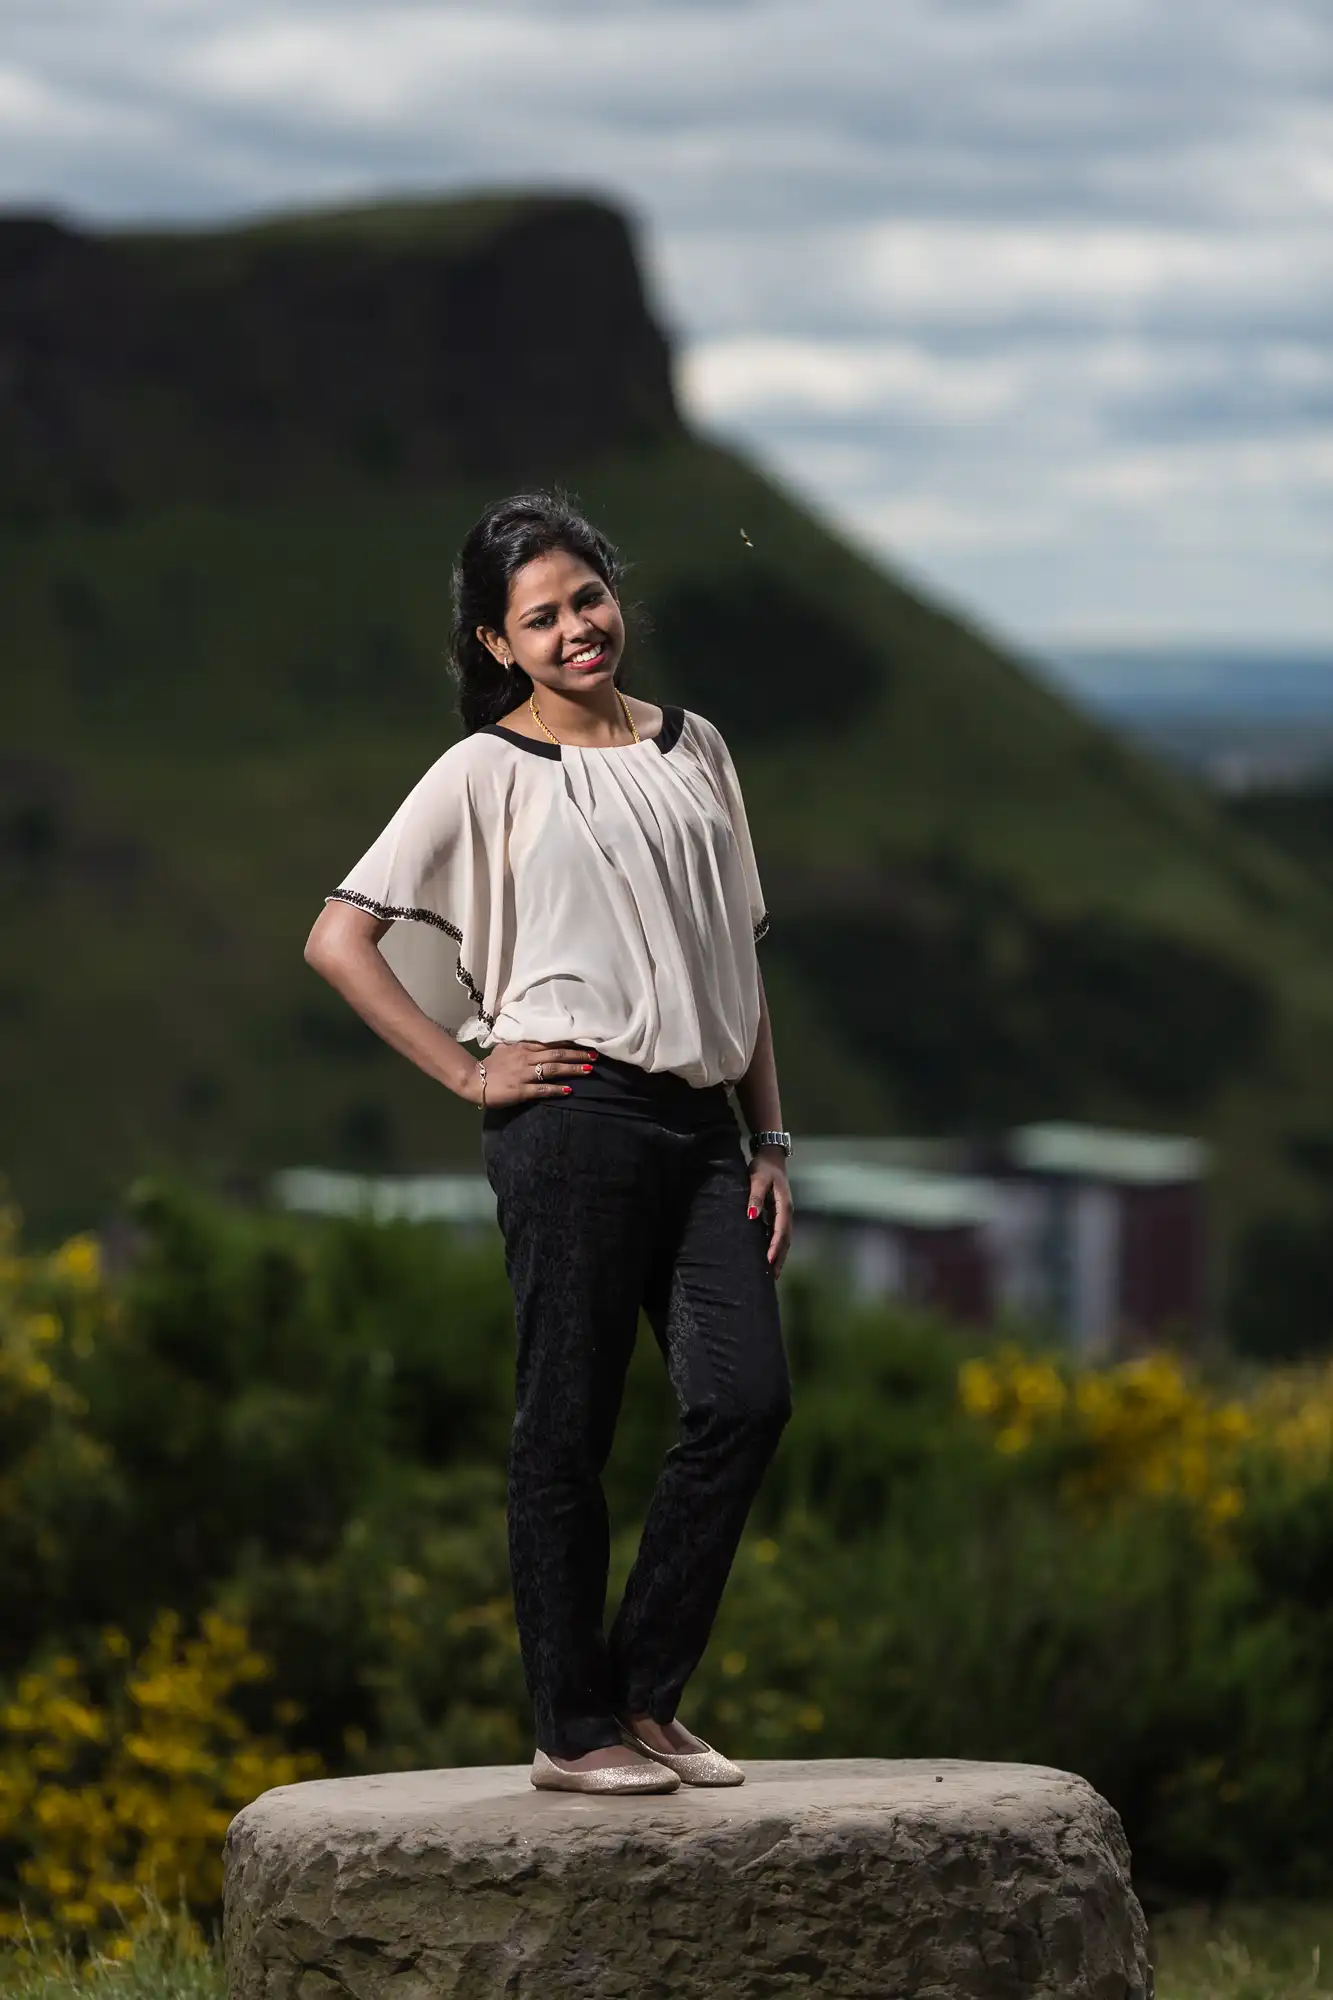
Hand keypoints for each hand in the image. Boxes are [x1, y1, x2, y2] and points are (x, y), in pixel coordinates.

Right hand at [467, 1039, 598, 1106]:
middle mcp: (526, 1058)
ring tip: (589, 1069)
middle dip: (577, 1055)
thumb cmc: (490, 1065)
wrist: (474, 1080)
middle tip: (595, 1055)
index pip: (550, 1043)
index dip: (569, 1043)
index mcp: (523, 1048)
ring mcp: (524, 1074)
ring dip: (572, 1069)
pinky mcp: (521, 1090)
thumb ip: (519, 1045)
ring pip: (552, 1069)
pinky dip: (556, 1089)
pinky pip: (542, 1089)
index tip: (586, 1042)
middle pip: (556, 1055)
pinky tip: (569, 1090)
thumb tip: (531, 1041)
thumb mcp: (504, 1048)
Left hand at [747, 1148, 792, 1276]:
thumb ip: (755, 1197)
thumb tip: (751, 1217)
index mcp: (784, 1206)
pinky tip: (769, 1256)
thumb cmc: (763, 1168)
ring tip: (772, 1273)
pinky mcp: (779, 1214)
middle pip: (786, 1240)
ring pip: (784, 1239)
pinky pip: (779, 1234)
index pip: (781, 1231)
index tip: (769, 1261)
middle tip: (772, 1277)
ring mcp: (784, 1214)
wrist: (772, 1157)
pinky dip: (776, 1247)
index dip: (775, 1247)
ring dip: (779, 1255)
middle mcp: (787, 1213)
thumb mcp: (757, 1179)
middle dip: (780, 1258)